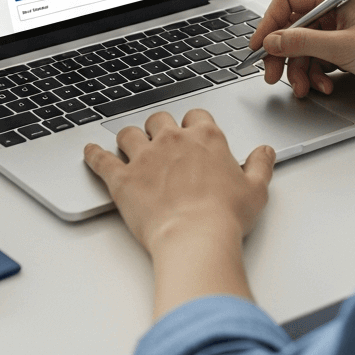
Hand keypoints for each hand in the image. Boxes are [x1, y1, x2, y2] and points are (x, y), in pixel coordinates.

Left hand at [83, 109, 274, 258]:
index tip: (192, 135)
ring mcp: (144, 157)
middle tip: (160, 141)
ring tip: (128, 145)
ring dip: (129, 139)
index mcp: (205, 138)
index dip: (192, 125)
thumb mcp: (256, 190)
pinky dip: (93, 155)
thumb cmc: (225, 216)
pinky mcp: (122, 178)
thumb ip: (260, 165)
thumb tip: (265, 152)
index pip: (196, 116)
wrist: (195, 238)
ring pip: (129, 134)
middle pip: (159, 119)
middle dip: (159, 128)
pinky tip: (89, 151)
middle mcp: (172, 140)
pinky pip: (101, 159)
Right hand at [249, 0, 354, 98]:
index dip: (269, 22)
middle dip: (281, 53)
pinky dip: (315, 75)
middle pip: (291, 27)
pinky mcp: (345, 50)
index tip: (259, 46)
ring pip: (303, 48)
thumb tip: (271, 41)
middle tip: (271, 74)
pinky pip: (317, 60)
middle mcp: (335, 10)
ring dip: (299, 70)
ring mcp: (339, 30)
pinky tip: (323, 86)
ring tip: (303, 89)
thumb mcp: (342, 47)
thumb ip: (302, 43)